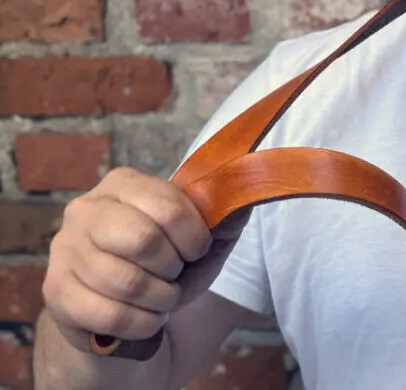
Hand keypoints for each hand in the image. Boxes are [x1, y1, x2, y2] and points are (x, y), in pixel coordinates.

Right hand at [42, 167, 248, 352]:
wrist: (120, 309)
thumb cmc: (163, 266)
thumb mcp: (198, 239)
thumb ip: (223, 216)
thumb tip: (247, 192)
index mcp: (122, 184)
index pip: (168, 206)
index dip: (194, 237)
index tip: (197, 251)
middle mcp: (85, 209)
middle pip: (143, 240)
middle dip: (173, 267)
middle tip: (174, 273)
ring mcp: (65, 249)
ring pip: (127, 282)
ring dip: (161, 298)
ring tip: (163, 297)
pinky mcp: (56, 290)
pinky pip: (110, 314)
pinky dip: (143, 323)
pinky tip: (147, 318)